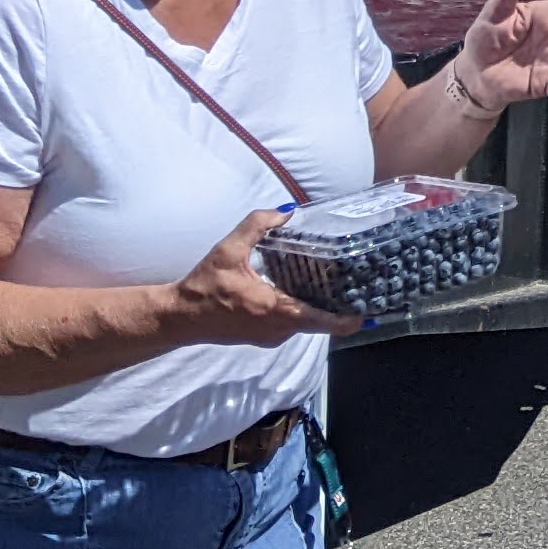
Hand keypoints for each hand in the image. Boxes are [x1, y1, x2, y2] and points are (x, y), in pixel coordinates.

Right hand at [171, 211, 355, 346]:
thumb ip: (257, 224)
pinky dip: (303, 311)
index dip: (348, 319)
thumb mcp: (229, 249)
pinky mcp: (262, 337)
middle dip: (339, 307)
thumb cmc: (204, 285)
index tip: (368, 311)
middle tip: (358, 285)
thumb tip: (287, 210)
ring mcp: (270, 338)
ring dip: (320, 308)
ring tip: (338, 283)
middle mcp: (278, 330)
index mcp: (276, 311)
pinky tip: (306, 290)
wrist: (179, 317)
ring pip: (305, 324)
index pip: (322, 322)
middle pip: (319, 322)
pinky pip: (292, 326)